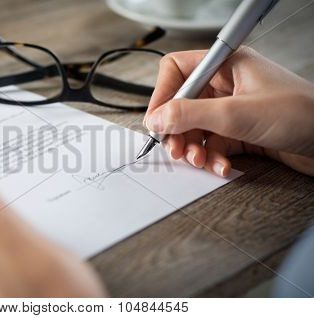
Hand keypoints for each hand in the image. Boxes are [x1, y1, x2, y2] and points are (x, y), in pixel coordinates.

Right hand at [144, 47, 313, 176]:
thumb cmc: (301, 114)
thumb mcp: (235, 113)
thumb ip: (189, 114)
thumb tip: (156, 118)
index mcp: (226, 66)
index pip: (178, 71)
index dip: (163, 94)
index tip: (156, 120)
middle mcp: (227, 85)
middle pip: (183, 104)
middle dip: (177, 129)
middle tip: (176, 149)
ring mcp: (233, 109)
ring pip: (196, 127)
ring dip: (194, 148)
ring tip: (199, 161)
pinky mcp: (240, 131)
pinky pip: (213, 144)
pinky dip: (212, 158)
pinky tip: (221, 167)